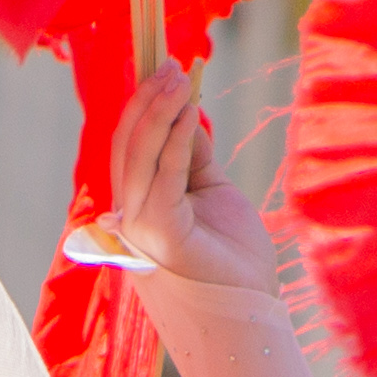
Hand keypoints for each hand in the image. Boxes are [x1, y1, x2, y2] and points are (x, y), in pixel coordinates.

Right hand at [99, 60, 275, 289]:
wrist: (249, 313)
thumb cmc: (233, 262)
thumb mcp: (213, 192)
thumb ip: (193, 157)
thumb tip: (184, 116)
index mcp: (138, 207)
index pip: (131, 148)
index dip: (143, 107)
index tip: (163, 69)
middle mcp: (130, 216)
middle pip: (127, 146)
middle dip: (147, 100)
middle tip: (171, 63)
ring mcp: (139, 227)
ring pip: (138, 155)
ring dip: (159, 109)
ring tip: (180, 76)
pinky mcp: (159, 234)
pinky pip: (162, 175)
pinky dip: (174, 138)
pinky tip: (188, 110)